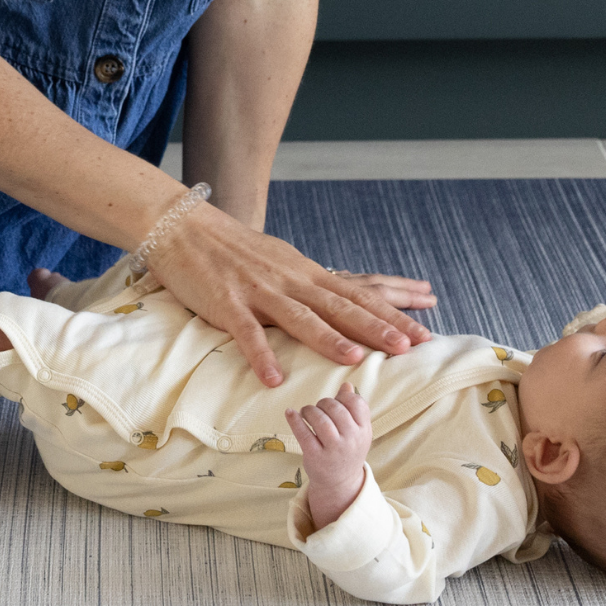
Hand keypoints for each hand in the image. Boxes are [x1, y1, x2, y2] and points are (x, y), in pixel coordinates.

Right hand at [146, 204, 432, 388]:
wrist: (184, 226)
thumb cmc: (232, 248)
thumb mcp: (280, 263)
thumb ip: (308, 285)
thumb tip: (340, 305)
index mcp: (305, 273)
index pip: (358, 295)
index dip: (391, 314)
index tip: (422, 331)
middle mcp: (290, 280)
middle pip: (340, 306)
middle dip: (377, 327)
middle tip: (410, 346)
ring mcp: (258, 291)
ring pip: (300, 317)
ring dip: (329, 338)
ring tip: (356, 360)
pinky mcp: (225, 303)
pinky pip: (245, 333)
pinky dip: (261, 355)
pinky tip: (274, 379)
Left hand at [285, 384, 372, 529]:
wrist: (340, 483)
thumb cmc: (347, 450)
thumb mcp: (356, 431)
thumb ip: (352, 408)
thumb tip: (346, 385)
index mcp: (363, 430)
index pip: (356, 403)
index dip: (343, 397)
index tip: (336, 402)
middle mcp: (351, 440)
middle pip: (336, 409)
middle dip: (323, 403)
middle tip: (318, 408)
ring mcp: (333, 449)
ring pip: (320, 419)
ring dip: (309, 410)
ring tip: (306, 413)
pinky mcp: (315, 457)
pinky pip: (303, 434)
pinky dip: (295, 420)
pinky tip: (290, 413)